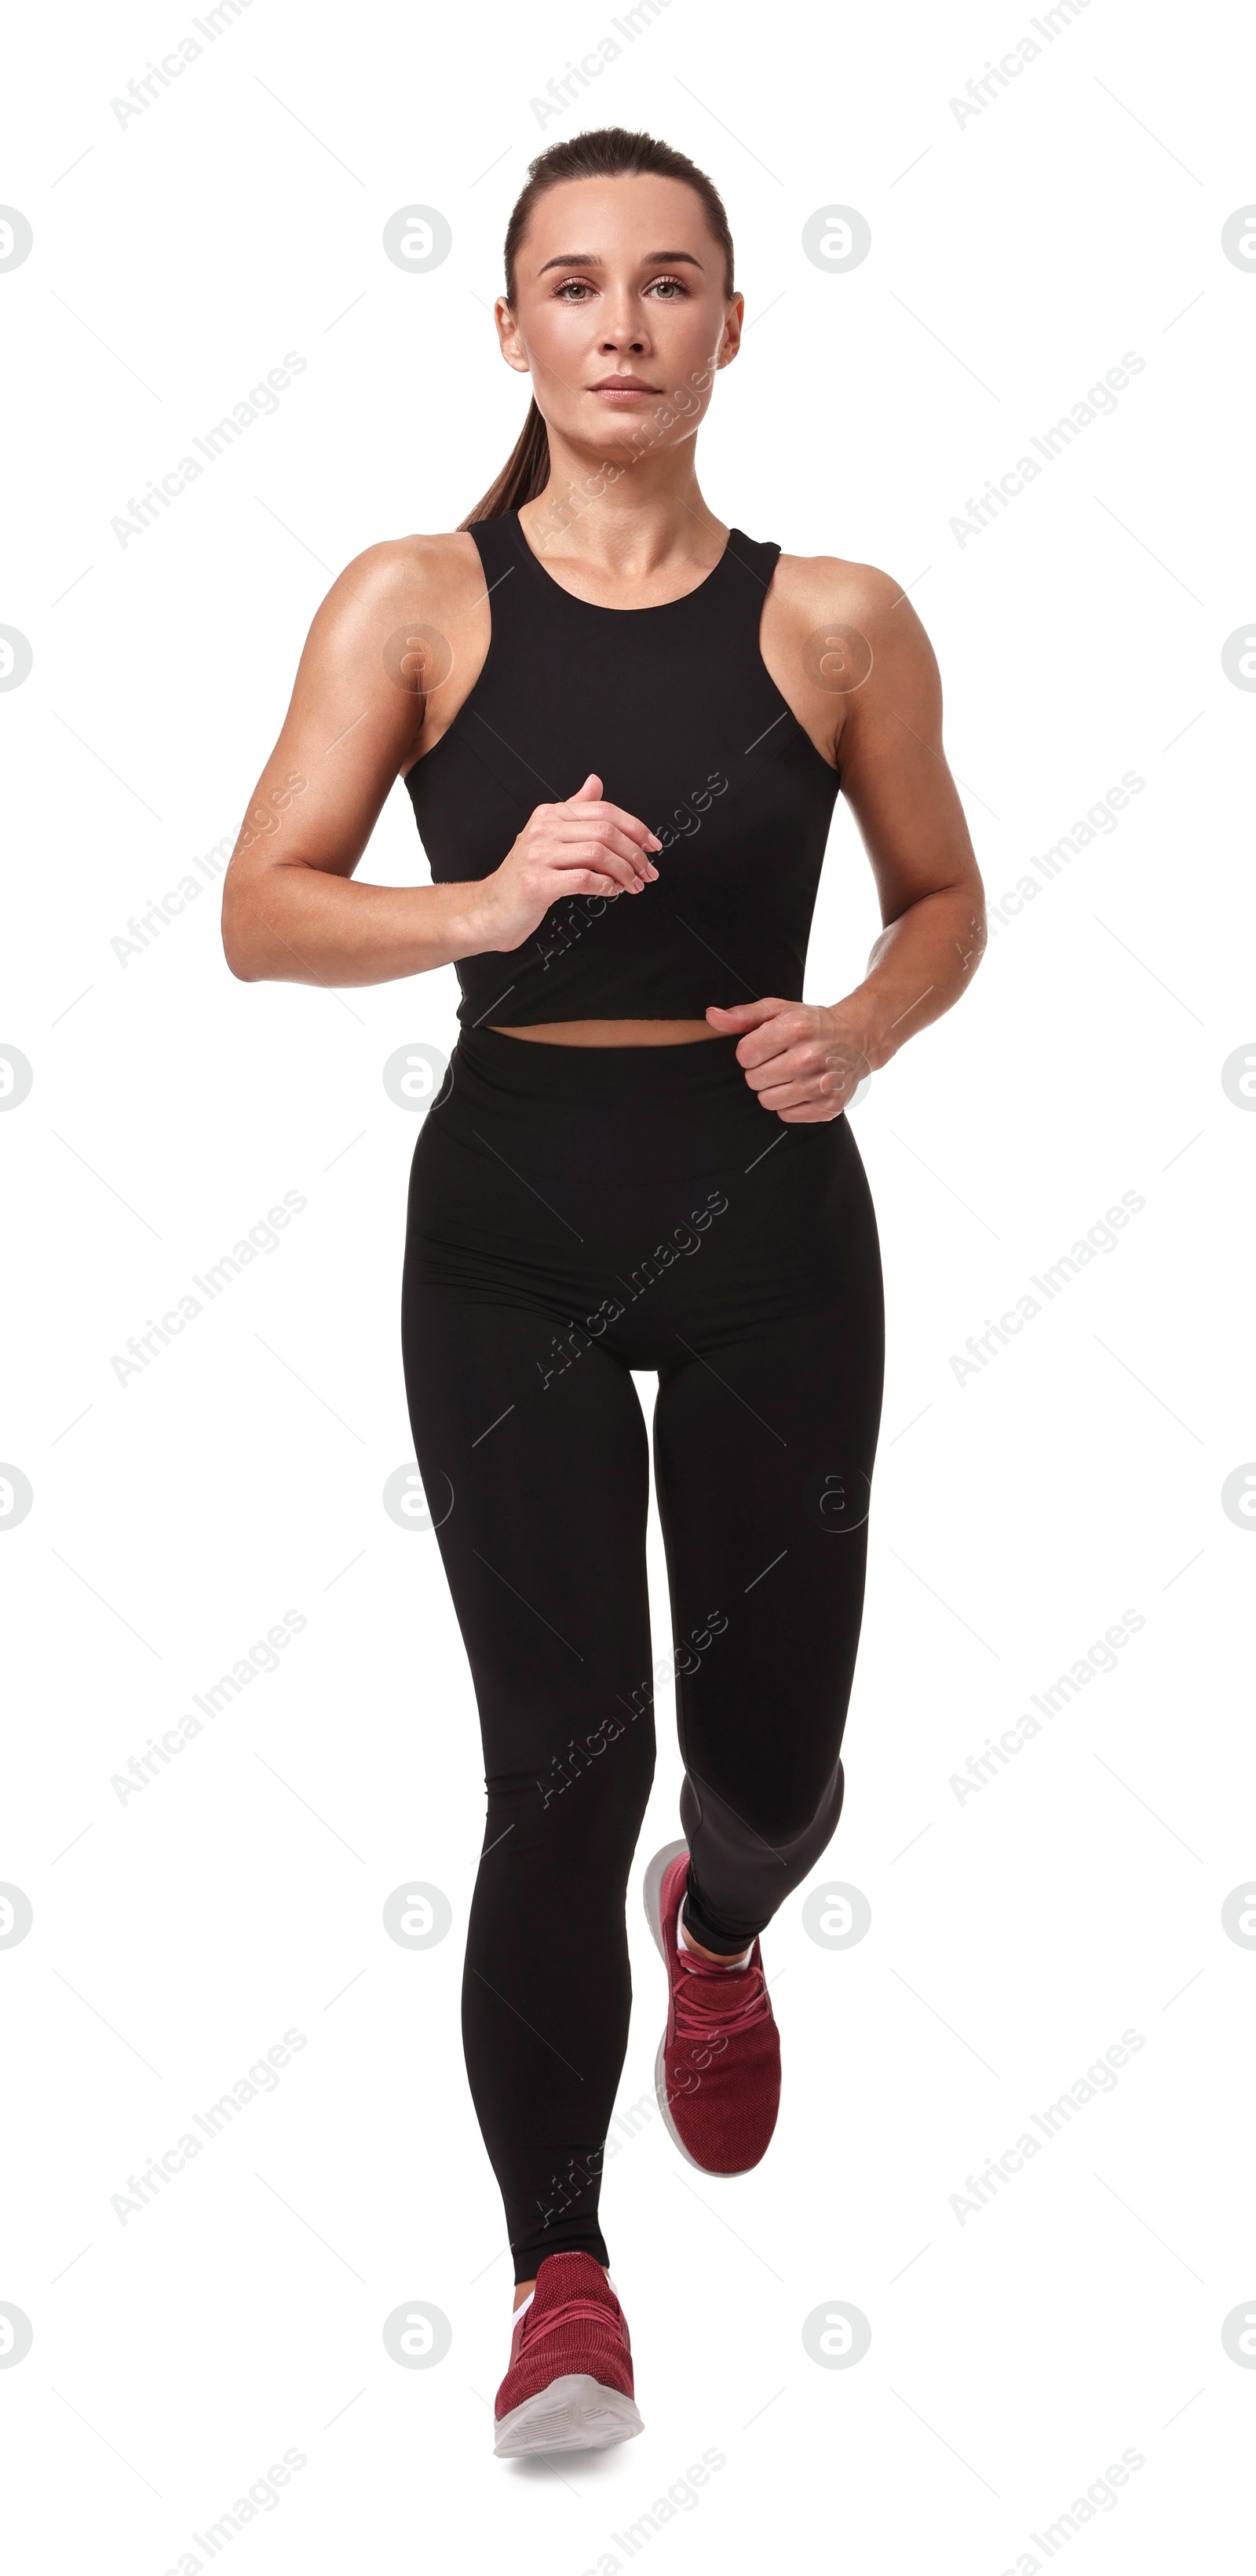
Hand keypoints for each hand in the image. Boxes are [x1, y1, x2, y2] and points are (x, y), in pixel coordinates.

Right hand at [474, 774, 660, 952]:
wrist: (491, 910)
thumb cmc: (525, 877)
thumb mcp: (548, 836)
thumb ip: (574, 809)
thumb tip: (596, 782)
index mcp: (549, 814)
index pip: (604, 810)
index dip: (635, 827)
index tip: (652, 845)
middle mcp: (543, 829)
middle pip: (605, 831)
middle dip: (635, 854)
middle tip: (648, 871)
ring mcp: (538, 856)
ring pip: (598, 854)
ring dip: (625, 872)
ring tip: (633, 885)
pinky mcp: (537, 883)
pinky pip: (584, 879)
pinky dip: (606, 886)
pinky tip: (611, 891)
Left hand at [705, 997, 870, 1121]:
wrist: (858, 1038)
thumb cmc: (812, 1024)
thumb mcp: (779, 1010)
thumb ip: (743, 1015)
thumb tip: (712, 1016)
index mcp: (795, 1029)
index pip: (744, 1055)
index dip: (751, 1051)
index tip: (767, 1046)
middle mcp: (810, 1057)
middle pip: (753, 1080)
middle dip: (762, 1070)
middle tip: (781, 1060)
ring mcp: (821, 1085)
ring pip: (767, 1100)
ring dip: (774, 1089)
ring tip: (791, 1074)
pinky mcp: (829, 1107)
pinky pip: (786, 1115)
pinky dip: (790, 1104)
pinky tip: (804, 1087)